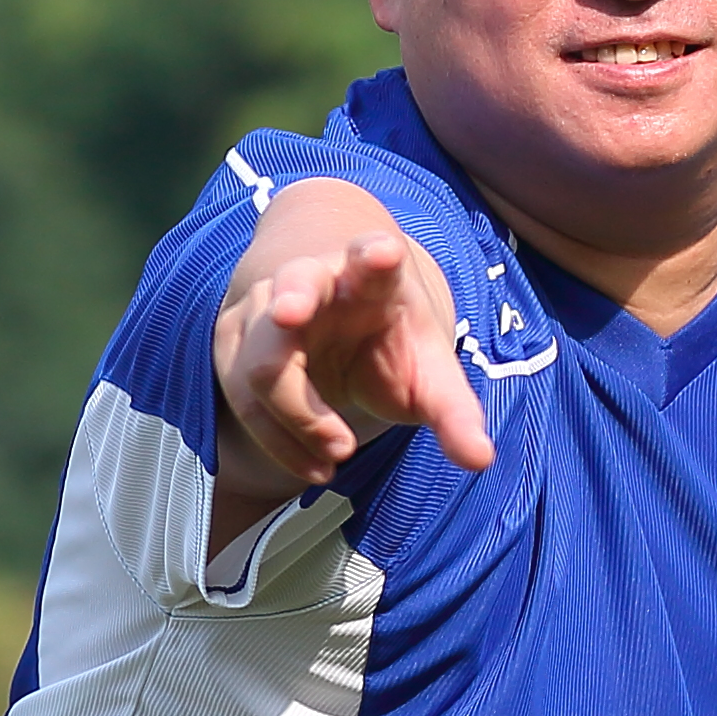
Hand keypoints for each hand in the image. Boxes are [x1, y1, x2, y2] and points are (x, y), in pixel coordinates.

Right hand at [213, 202, 501, 504]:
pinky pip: (244, 399)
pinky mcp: (235, 342)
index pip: (373, 255)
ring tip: (340, 454)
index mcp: (373, 276)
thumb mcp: (430, 374)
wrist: (338, 324)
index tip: (382, 251)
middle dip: (290, 299)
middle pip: (294, 285)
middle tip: (291, 314)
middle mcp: (315, 281)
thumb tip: (481, 460)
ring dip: (298, 418)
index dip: (374, 254)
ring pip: (261, 362)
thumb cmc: (391, 347)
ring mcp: (265, 308)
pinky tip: (315, 464)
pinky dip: (280, 441)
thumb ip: (454, 413)